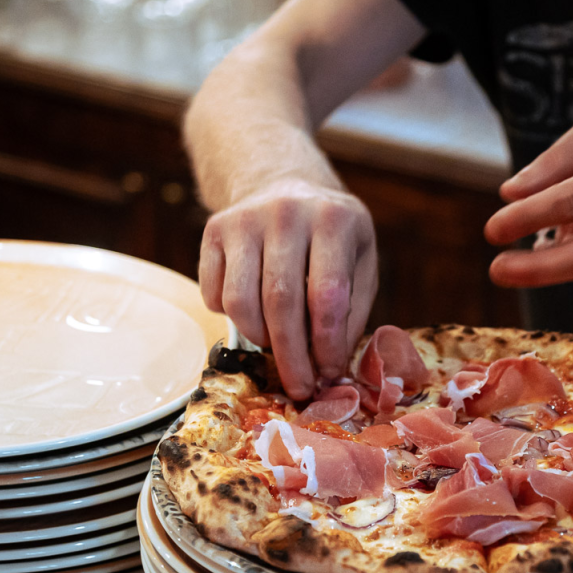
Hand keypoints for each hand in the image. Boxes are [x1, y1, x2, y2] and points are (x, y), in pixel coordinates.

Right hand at [198, 178, 377, 399]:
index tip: (329, 373)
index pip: (326, 296)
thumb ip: (351, 312)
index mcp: (334, 220)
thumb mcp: (360, 263)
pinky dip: (231, 319)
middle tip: (299, 387)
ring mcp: (244, 219)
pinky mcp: (213, 230)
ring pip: (240, 303)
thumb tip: (328, 369)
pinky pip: (214, 294)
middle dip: (290, 357)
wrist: (284, 185)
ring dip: (259, 340)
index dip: (326, 345)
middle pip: (281, 303)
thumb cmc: (331, 237)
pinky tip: (253, 315)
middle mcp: (286, 214)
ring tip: (276, 347)